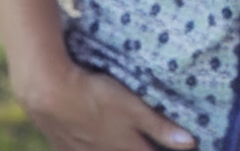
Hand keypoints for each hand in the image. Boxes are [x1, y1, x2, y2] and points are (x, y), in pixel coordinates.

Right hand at [22, 62, 196, 150]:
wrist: (50, 94)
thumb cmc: (96, 96)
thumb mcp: (133, 108)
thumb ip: (160, 127)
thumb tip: (190, 143)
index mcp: (126, 148)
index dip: (164, 149)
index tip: (183, 146)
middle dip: (143, 146)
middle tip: (150, 139)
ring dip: (119, 146)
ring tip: (122, 135)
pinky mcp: (67, 145)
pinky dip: (96, 146)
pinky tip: (97, 138)